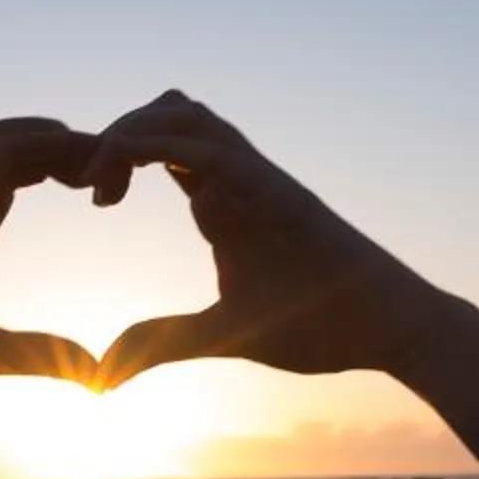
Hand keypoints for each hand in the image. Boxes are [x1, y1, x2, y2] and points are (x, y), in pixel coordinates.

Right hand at [0, 118, 101, 421]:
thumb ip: (41, 353)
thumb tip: (93, 371)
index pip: (9, 179)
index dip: (52, 167)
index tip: (98, 184)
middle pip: (6, 150)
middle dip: (57, 145)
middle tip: (108, 158)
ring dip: (43, 134)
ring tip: (91, 145)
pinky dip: (27, 140)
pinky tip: (65, 147)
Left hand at [78, 91, 460, 389]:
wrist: (390, 330)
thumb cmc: (319, 326)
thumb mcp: (220, 334)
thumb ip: (165, 341)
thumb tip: (107, 369)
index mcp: (222, 199)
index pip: (159, 142)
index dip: (116, 154)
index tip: (93, 198)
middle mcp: (238, 177)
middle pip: (167, 109)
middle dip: (116, 132)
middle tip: (88, 188)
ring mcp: (260, 180)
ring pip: (187, 112)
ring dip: (134, 131)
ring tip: (103, 184)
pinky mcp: (279, 194)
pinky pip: (217, 151)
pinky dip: (164, 148)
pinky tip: (134, 177)